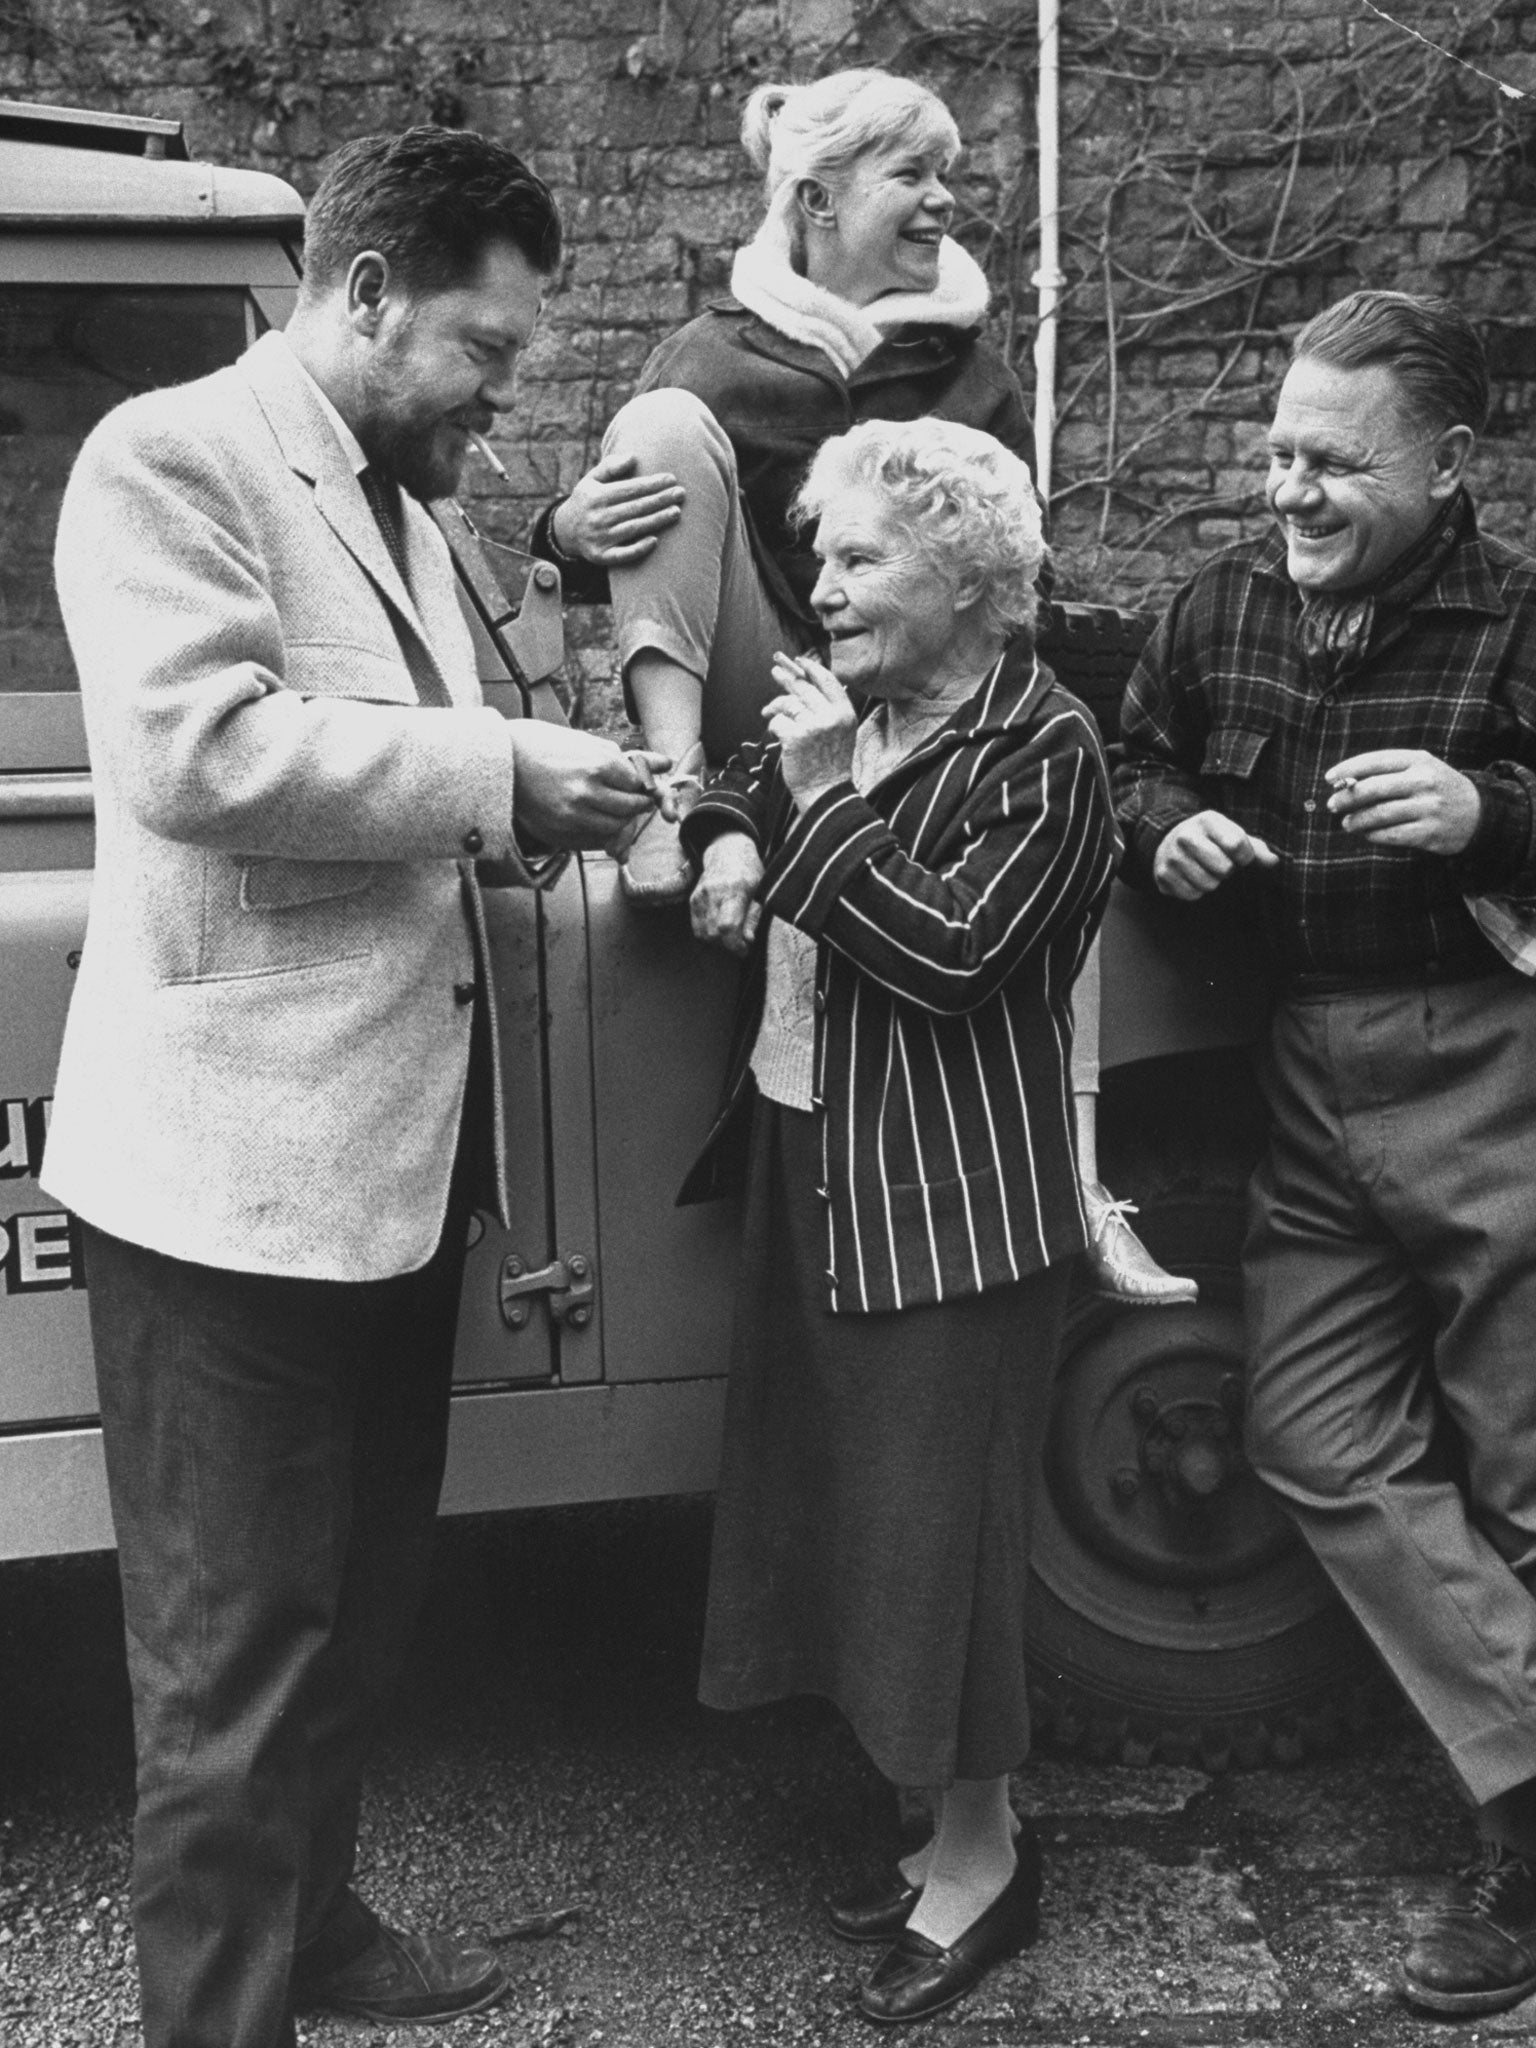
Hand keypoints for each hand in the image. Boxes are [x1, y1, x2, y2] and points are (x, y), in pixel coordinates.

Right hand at [509, 722, 669, 850]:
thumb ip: (630, 758)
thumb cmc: (543, 745)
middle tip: (625, 796)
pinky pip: (593, 841)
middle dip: (634, 804)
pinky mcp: (559, 834)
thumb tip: (666, 762)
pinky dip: (598, 832)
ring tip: (603, 804)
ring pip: (615, 828)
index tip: (635, 783)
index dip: (640, 785)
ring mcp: (573, 817)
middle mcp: (588, 794)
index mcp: (599, 765)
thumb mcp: (588, 742)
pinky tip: (588, 817)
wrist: (499, 761)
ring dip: (617, 819)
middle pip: (631, 810)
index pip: (640, 786)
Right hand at [551, 453, 683, 566]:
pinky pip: (622, 554)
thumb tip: (633, 457)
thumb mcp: (591, 480)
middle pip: (635, 507)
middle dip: (660, 499)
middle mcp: (598, 517)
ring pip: (633, 528)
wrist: (565, 531)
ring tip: (676, 512)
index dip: (652, 484)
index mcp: (597, 496)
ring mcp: (600, 538)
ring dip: (656, 520)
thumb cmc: (587, 501)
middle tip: (681, 493)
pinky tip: (654, 540)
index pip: (630, 489)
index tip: (671, 479)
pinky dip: (638, 548)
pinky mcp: (601, 556)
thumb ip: (610, 466)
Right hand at [689, 831, 763, 957]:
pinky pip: (697, 928)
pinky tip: (720, 927)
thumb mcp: (761, 891)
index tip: (745, 949)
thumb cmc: (750, 871)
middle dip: (728, 945)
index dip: (735, 944)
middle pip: (714, 934)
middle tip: (741, 942)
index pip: (727, 926)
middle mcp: (713, 892)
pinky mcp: (693, 900)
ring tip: (731, 934)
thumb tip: (748, 940)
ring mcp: (700, 896)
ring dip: (718, 941)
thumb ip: (754, 916)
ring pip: (704, 934)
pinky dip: (709, 934)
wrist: (728, 851)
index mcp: (734, 889)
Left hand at [764, 651, 855, 810]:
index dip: (810, 668)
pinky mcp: (795, 737)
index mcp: (845, 713)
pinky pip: (777, 722)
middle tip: (775, 669)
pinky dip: (774, 728)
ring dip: (775, 706)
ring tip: (768, 711)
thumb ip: (828, 708)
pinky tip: (778, 736)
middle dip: (787, 677)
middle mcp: (831, 716)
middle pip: (804, 688)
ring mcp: (814, 726)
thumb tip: (805, 682)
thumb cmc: (830, 764)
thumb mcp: (840, 732)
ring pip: (788, 703)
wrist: (826, 794)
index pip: (827, 680)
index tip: (798, 661)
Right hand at [1153, 809, 1279, 898]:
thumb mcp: (1231, 835)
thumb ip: (1255, 848)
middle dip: (1228, 871)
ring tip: (1206, 871)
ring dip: (1213, 882)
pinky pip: (1192, 894)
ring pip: (1209, 884)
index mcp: (1207, 821)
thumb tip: (1273, 862)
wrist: (1168, 840)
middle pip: (1224, 868)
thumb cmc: (1210, 840)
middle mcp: (1186, 836)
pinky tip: (1193, 879)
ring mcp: (1172, 856)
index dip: (1245, 857)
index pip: (1237, 844)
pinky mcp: (1162, 875)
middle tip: (1221, 865)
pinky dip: (1197, 891)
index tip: (1242, 858)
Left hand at [1325, 749, 1480, 854]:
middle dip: (1347, 798)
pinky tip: (1367, 834)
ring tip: (1347, 824)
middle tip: (1332, 805)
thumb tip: (1344, 783)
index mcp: (1419, 760)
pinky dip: (1373, 835)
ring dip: (1356, 820)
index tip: (1329, 778)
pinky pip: (1391, 835)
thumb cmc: (1437, 789)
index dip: (1348, 769)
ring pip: (1379, 814)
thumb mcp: (1421, 770)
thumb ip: (1388, 772)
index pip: (1375, 761)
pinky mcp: (1429, 832)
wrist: (1478, 813)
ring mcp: (1428, 807)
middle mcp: (1424, 781)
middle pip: (1373, 788)